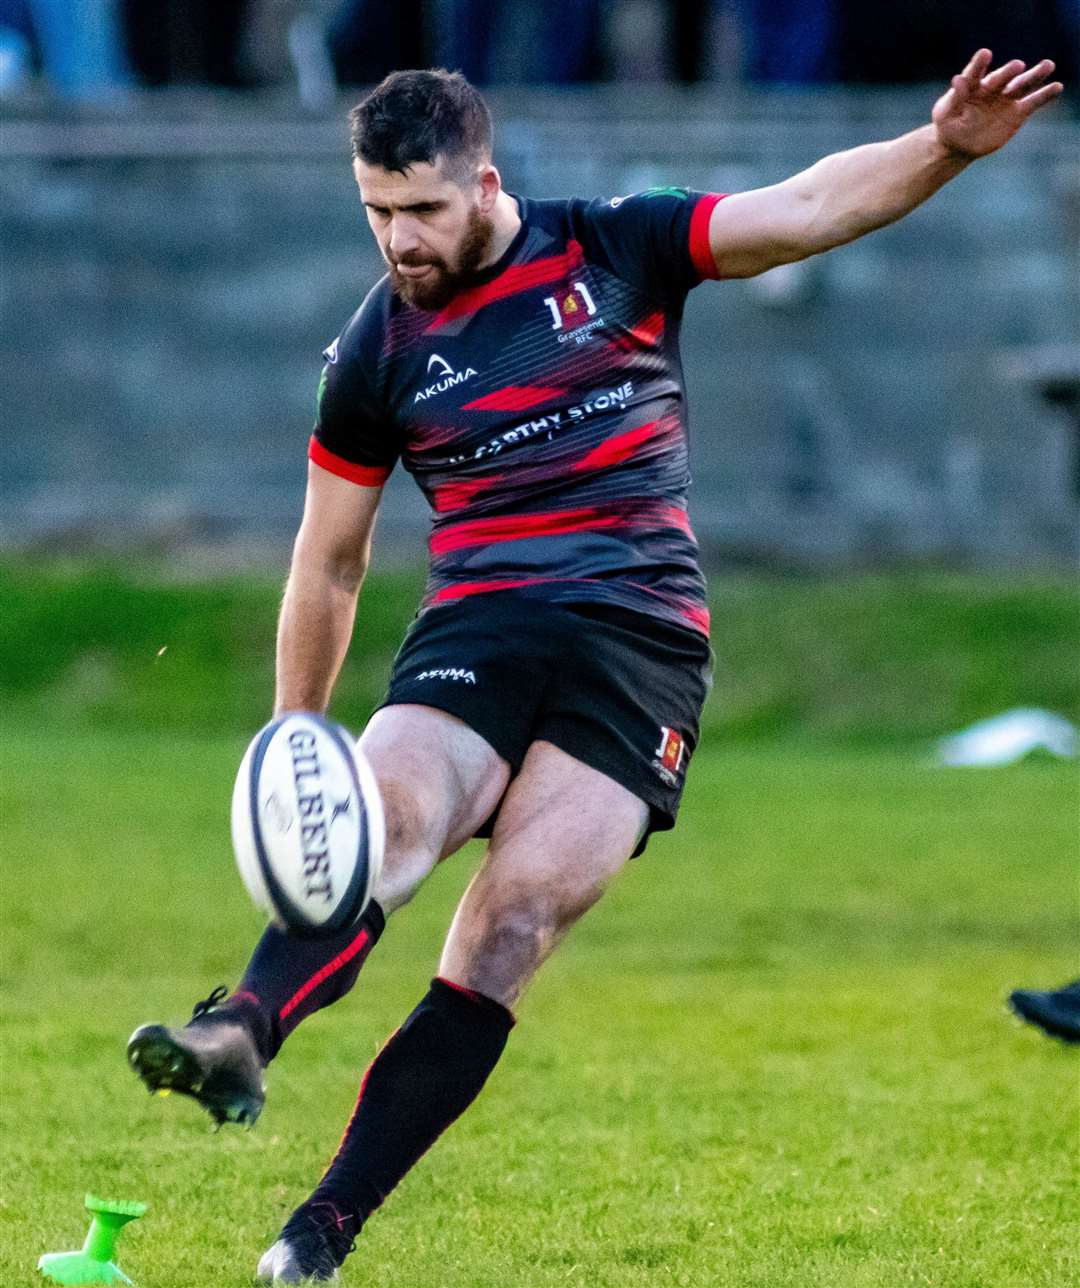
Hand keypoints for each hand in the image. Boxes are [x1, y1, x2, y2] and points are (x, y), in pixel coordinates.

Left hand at [932, 49, 1063, 159]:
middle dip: (1009, 71)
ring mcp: (1006, 98)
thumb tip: (957, 79)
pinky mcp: (1017, 112)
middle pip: (1002, 77)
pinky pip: (1032, 102)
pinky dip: (1044, 95)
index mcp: (971, 85)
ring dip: (1035, 75)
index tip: (985, 54)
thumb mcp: (946, 114)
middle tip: (1018, 65)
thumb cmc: (949, 125)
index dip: (979, 63)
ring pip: (1022, 84)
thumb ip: (954, 98)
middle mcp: (992, 87)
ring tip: (1048, 65)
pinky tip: (1056, 87)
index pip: (974, 72)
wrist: (959, 143)